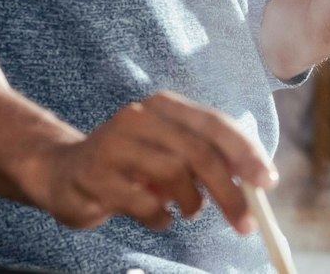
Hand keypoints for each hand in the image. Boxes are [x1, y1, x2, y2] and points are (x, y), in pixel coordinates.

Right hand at [21, 91, 276, 235]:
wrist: (61, 170)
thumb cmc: (129, 164)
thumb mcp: (169, 152)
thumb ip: (206, 159)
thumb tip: (254, 180)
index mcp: (164, 107)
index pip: (214, 123)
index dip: (245, 152)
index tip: (267, 181)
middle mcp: (139, 118)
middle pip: (198, 152)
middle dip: (229, 191)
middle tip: (246, 223)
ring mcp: (114, 145)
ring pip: (173, 174)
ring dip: (192, 204)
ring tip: (188, 211)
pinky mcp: (95, 176)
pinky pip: (144, 203)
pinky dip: (161, 218)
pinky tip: (157, 217)